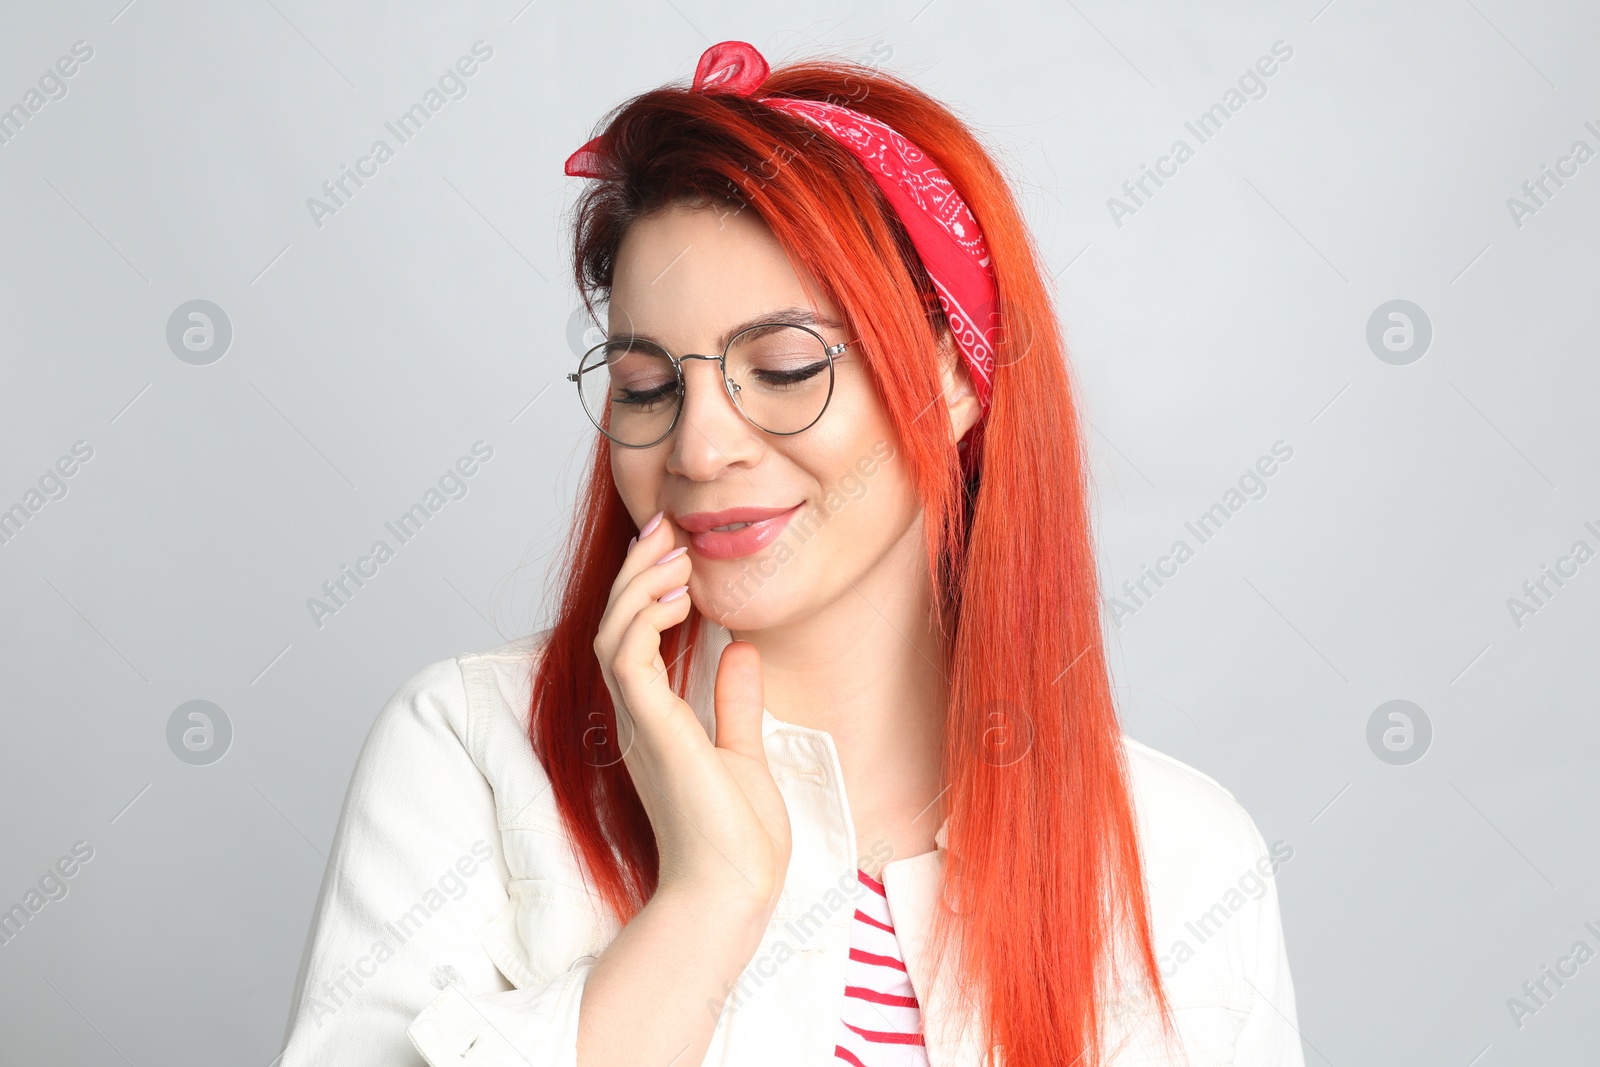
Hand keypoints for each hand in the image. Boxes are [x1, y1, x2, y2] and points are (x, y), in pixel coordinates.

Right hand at [592, 511, 792, 913]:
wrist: (734, 889)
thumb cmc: (737, 838)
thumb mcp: (741, 752)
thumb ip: (734, 703)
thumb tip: (740, 652)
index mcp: (654, 720)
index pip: (633, 639)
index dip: (645, 589)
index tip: (673, 548)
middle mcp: (636, 717)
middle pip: (615, 626)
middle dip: (636, 572)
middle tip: (662, 527)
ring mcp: (638, 723)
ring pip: (612, 634)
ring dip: (638, 587)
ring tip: (670, 551)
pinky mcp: (649, 729)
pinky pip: (628, 659)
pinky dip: (643, 620)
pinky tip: (674, 596)